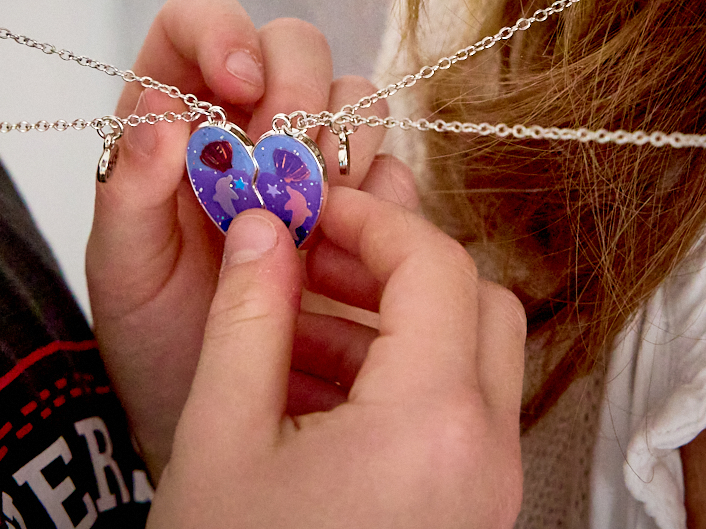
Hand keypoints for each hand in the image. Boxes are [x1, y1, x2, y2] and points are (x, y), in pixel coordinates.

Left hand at [86, 0, 386, 477]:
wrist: (218, 413)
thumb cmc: (155, 339)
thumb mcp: (123, 274)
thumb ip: (129, 192)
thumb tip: (158, 110)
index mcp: (174, 114)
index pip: (197, 19)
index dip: (225, 31)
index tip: (242, 87)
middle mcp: (245, 122)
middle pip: (295, 44)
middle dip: (302, 93)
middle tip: (291, 168)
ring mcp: (310, 160)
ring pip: (355, 98)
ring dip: (343, 149)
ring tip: (312, 223)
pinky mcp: (361, 207)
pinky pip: (391, 170)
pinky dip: (378, 202)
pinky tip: (343, 253)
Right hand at [146, 187, 525, 528]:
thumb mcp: (219, 437)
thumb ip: (246, 315)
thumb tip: (262, 231)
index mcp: (431, 425)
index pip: (436, 267)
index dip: (372, 219)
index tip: (313, 207)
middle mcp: (483, 457)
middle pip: (476, 302)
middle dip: (394, 263)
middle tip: (314, 253)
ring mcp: (485, 491)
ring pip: (470, 357)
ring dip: (392, 319)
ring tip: (294, 320)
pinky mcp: (468, 515)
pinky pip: (454, 414)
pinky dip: (398, 376)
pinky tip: (312, 384)